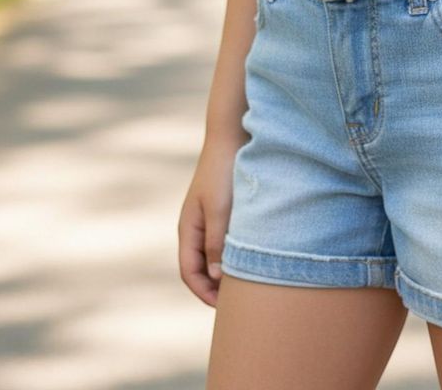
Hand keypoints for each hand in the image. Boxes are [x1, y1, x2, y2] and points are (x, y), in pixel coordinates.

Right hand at [177, 133, 245, 305]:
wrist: (231, 135)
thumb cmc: (224, 172)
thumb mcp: (220, 209)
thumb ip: (217, 243)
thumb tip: (216, 278)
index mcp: (188, 228)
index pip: (189, 273)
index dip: (204, 293)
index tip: (224, 307)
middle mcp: (195, 225)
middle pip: (201, 267)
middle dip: (215, 287)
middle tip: (239, 301)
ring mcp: (208, 216)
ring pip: (214, 254)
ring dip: (226, 269)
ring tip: (248, 281)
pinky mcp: (223, 208)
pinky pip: (225, 239)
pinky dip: (234, 252)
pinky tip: (253, 254)